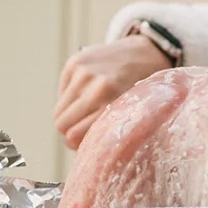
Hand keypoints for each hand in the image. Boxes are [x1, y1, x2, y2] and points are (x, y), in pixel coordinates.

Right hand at [53, 35, 171, 148]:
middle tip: (85, 129)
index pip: (73, 136)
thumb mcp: (135, 115)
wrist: (148, 53)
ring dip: (70, 115)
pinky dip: (70, 97)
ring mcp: (84, 72)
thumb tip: (84, 155)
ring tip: (88, 111)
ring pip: (58, 111)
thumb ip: (111, 133)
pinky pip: (61, 94)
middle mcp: (98, 86)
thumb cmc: (142, 91)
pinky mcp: (75, 62)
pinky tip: (88, 92)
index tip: (85, 143)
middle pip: (61, 124)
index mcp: (114, 103)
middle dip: (70, 131)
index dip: (76, 144)